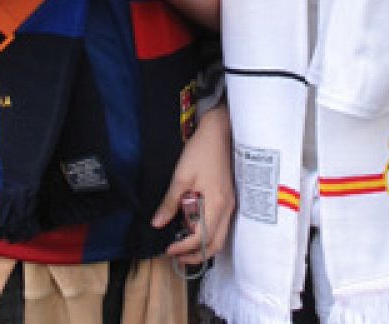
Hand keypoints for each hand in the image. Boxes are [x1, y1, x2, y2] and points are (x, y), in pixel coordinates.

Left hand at [152, 105, 232, 264]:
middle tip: (176, 256)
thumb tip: (158, 223)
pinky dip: (208, 233)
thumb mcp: (181, 176)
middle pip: (216, 244)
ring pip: (220, 236)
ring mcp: (230, 204)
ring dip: (202, 246)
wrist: (220, 132)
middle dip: (196, 255)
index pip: (201, 238)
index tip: (168, 248)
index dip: (184, 247)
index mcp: (217, 204)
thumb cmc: (201, 151)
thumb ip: (170, 202)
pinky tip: (193, 227)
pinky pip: (221, 225)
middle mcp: (227, 208)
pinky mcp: (229, 198)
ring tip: (183, 244)